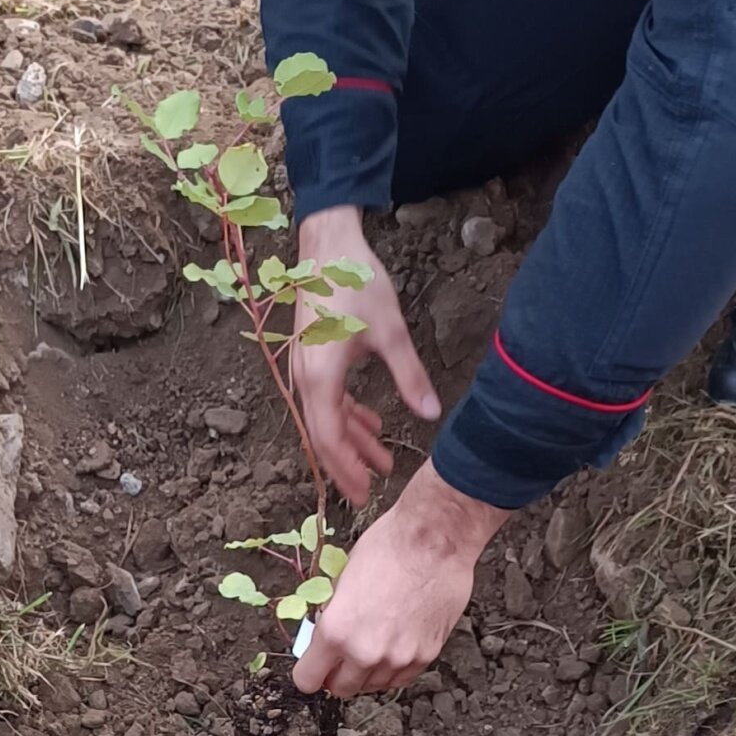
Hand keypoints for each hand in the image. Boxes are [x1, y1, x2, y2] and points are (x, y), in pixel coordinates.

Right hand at [293, 206, 440, 507]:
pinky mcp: (310, 358)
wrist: (326, 244)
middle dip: (347, 464)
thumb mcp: (390, 331)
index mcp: (319, 375)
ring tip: (381, 459)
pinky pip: (325, 399)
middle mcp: (304, 377)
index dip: (346, 468)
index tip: (364, 491)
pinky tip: (372, 423)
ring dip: (351, 440)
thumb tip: (431, 415)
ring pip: (324, 418)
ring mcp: (304, 368)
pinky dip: (347, 415)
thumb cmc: (355, 282)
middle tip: (369, 490)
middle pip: (322, 434)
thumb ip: (409, 376)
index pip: (329, 436)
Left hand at [293, 462, 507, 698]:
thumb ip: (331, 617)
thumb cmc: (388, 548)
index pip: (308, 680)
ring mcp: (398, 658)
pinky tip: (392, 645)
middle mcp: (365, 653)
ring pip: (372, 686)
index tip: (314, 663)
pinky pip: (401, 678)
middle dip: (336, 675)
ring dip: (366, 672)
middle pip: (340, 689)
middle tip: (340, 656)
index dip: (309, 671)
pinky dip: (393, 668)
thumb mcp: (341, 581)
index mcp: (335, 632)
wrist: (435, 540)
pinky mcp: (426, 655)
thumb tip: (324, 638)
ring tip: (371, 643)